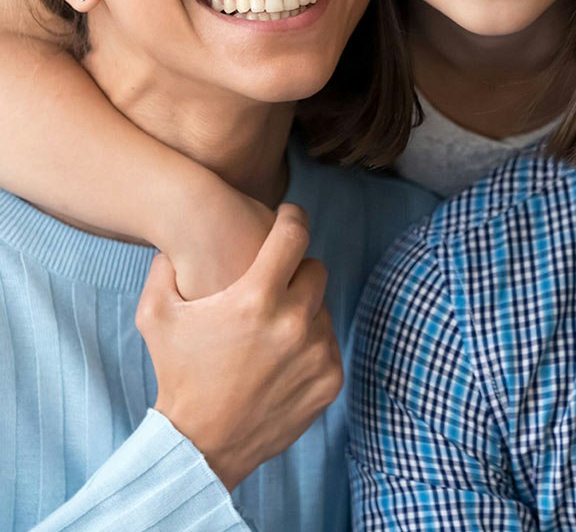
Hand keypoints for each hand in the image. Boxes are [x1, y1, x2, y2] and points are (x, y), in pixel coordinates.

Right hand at [136, 203, 341, 489]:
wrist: (198, 446)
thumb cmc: (177, 374)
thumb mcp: (157, 316)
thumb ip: (165, 269)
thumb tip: (175, 237)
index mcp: (256, 299)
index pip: (294, 235)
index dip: (292, 218)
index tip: (288, 217)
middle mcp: (293, 322)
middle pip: (315, 269)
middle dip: (296, 271)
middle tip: (275, 283)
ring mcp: (316, 352)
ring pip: (322, 308)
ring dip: (302, 311)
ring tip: (271, 328)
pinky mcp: (329, 379)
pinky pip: (328, 343)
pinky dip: (311, 344)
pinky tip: (281, 356)